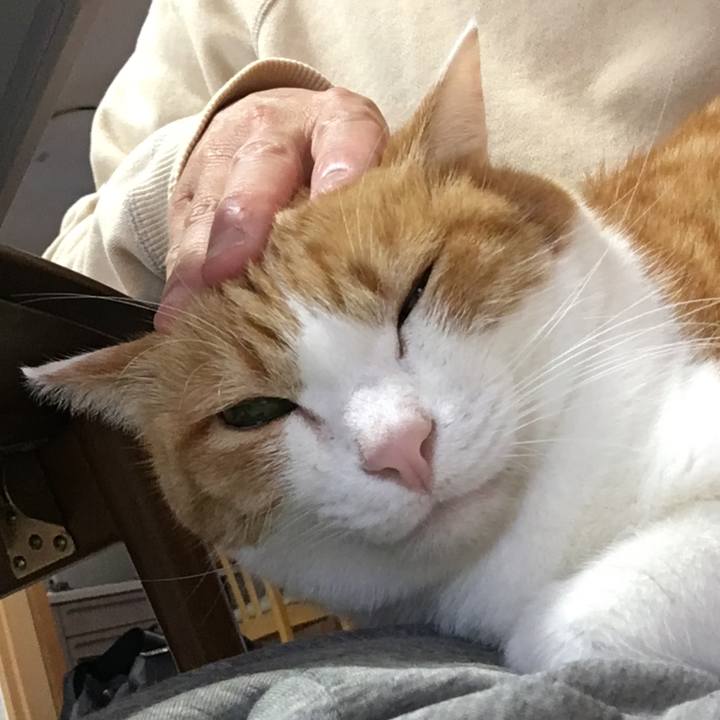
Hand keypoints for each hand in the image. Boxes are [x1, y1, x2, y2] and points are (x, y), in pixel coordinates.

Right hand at [156, 87, 387, 329]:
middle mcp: (276, 129)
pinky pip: (181, 232)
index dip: (340, 168)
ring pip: (210, 204)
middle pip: (260, 167)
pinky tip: (177, 312)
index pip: (346, 135)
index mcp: (340, 121)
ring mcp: (224, 155)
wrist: (274, 126)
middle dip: (245, 216)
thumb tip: (399, 288)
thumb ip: (379, 208)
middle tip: (230, 267)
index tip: (329, 202)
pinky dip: (180, 275)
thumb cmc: (335, 166)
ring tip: (190, 306)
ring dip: (199, 258)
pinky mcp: (189, 189)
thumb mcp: (366, 170)